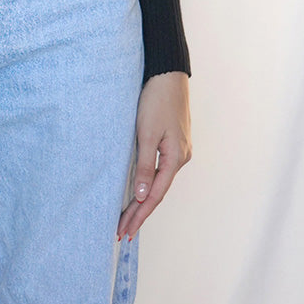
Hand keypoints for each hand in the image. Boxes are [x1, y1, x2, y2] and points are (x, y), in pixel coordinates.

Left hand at [117, 70, 191, 240]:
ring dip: (144, 198)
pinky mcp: (174, 140)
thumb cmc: (156, 100)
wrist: (168, 73)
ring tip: (128, 216)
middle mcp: (181, 157)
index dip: (139, 215)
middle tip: (122, 231)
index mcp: (176, 158)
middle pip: (158, 192)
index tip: (125, 231)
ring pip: (160, 181)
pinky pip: (160, 168)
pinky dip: (149, 182)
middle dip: (140, 212)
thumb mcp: (146, 133)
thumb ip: (145, 165)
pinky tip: (141, 189)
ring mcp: (179, 149)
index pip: (155, 196)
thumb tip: (143, 196)